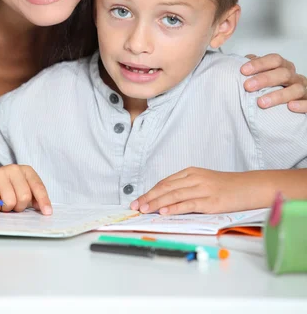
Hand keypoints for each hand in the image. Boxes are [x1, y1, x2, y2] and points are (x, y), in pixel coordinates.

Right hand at [0, 164, 51, 214]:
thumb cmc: (4, 191)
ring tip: (1, 203)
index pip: (38, 186)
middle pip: (24, 196)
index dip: (43, 201)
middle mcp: (14, 169)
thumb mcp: (21, 192)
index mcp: (26, 171)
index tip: (47, 213)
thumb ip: (33, 199)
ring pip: (9, 201)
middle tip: (12, 206)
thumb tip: (44, 209)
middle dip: (18, 207)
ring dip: (5, 208)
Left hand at [130, 167, 272, 214]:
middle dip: (149, 197)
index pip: (165, 182)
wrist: (248, 187)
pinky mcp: (211, 201)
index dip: (150, 191)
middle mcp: (194, 178)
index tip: (138, 200)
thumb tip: (166, 200)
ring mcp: (202, 189)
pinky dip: (174, 208)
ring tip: (144, 209)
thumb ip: (186, 188)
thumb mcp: (203, 182)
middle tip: (136, 206)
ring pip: (174, 195)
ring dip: (157, 203)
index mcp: (191, 172)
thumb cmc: (226, 187)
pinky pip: (188, 204)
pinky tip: (164, 212)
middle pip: (166, 188)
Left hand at [241, 53, 306, 111]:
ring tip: (261, 103)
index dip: (259, 64)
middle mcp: (295, 77)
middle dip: (264, 79)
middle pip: (283, 73)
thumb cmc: (274, 89)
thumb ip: (255, 69)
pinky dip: (301, 105)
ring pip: (296, 89)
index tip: (243, 71)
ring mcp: (303, 90)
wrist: (289, 107)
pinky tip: (290, 107)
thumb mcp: (264, 77)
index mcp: (284, 67)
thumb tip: (242, 62)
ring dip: (278, 95)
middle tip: (248, 86)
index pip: (274, 60)